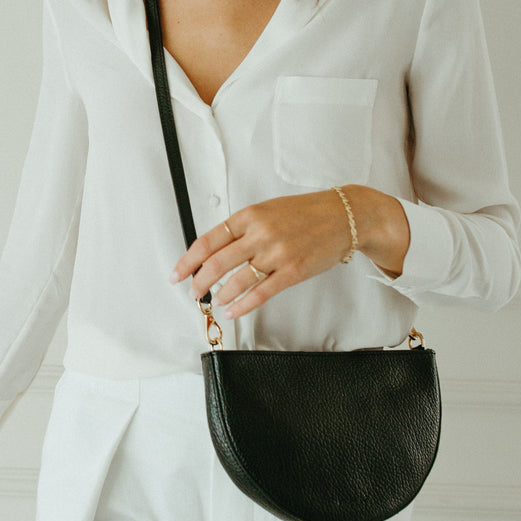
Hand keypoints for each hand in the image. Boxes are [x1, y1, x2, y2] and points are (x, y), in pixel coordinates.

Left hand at [169, 187, 407, 317]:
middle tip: (192, 292)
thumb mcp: (266, 210)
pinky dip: (243, 304)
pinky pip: (261, 292)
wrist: (343, 215)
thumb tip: (214, 251)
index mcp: (249, 216)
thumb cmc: (303, 213)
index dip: (188, 260)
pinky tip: (233, 310)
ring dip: (220, 295)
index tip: (177, 273)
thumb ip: (241, 228)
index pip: (208, 241)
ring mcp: (277, 253)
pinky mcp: (293, 271)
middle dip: (199, 281)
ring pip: (237, 280)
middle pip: (217, 263)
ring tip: (213, 302)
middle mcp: (260, 233)